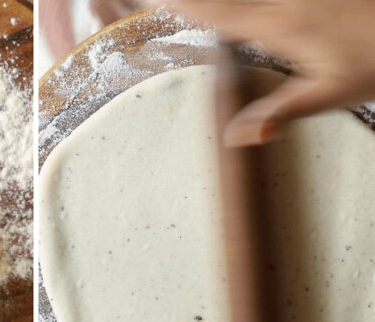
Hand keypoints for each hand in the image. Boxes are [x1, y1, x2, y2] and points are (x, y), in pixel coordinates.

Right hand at [172, 0, 374, 144]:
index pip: (220, 14)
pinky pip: (269, 5)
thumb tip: (235, 136)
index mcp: (281, 26)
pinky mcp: (312, 2)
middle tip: (166, 3)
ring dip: (223, 9)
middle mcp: (287, 4)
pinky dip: (248, 12)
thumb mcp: (326, 96)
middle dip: (199, 4)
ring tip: (189, 10)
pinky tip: (243, 22)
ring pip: (249, 3)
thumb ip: (278, 113)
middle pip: (230, 4)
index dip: (186, 5)